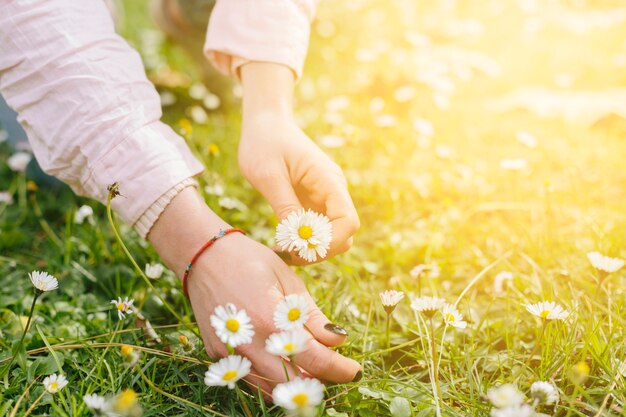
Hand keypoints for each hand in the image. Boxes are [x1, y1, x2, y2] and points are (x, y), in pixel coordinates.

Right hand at [148, 188, 360, 395]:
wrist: (203, 255)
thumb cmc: (250, 261)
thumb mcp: (288, 281)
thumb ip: (312, 315)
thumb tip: (338, 340)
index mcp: (269, 319)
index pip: (313, 359)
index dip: (338, 369)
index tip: (353, 371)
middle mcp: (247, 342)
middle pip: (292, 381)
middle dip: (318, 381)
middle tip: (334, 372)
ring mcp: (229, 351)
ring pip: (269, 388)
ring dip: (293, 384)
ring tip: (311, 370)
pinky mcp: (217, 353)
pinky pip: (249, 378)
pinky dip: (270, 379)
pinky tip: (283, 365)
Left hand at [239, 63, 359, 263]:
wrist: (266, 123)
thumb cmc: (264, 143)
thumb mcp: (268, 175)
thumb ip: (284, 205)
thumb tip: (296, 238)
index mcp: (328, 181)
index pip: (348, 221)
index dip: (330, 242)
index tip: (300, 248)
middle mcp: (333, 191)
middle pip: (345, 234)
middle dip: (320, 249)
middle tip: (287, 252)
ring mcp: (325, 198)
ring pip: (333, 236)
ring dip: (312, 248)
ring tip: (282, 248)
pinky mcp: (314, 203)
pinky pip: (318, 230)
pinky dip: (304, 240)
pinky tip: (282, 240)